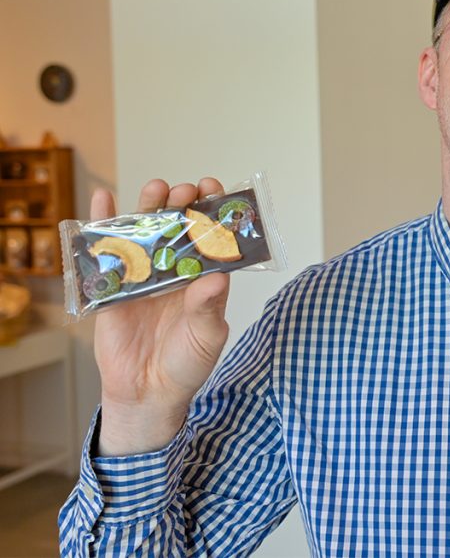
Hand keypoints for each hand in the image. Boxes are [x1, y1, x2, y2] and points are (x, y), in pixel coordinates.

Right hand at [93, 178, 231, 455]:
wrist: (148, 392)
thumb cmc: (187, 363)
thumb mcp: (206, 337)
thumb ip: (208, 308)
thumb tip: (215, 279)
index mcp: (203, 278)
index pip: (212, 238)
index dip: (214, 213)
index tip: (216, 192)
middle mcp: (175, 271)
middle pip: (179, 228)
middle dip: (184, 204)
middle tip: (186, 190)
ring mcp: (144, 275)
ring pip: (147, 232)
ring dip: (149, 206)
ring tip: (156, 189)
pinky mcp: (114, 285)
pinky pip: (107, 251)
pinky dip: (101, 224)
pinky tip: (102, 199)